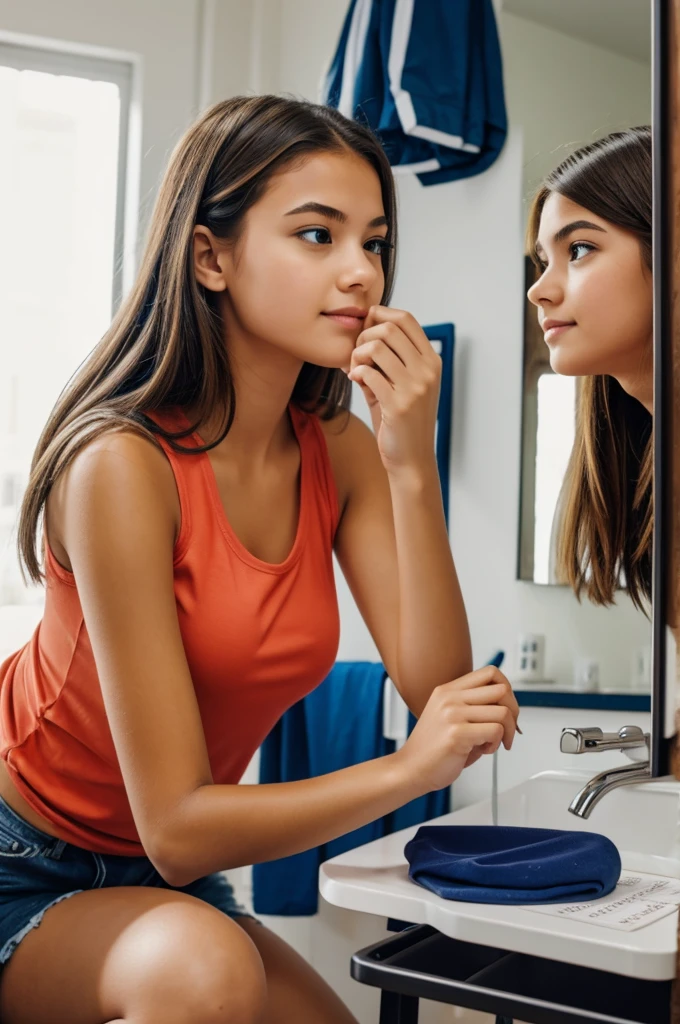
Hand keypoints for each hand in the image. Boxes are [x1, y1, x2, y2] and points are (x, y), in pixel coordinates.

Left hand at [347, 306, 440, 477]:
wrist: (411, 459)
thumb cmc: (401, 420)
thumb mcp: (402, 384)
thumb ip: (388, 357)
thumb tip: (363, 326)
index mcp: (431, 361)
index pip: (406, 319)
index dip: (380, 315)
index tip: (365, 329)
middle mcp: (427, 371)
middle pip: (389, 328)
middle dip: (363, 336)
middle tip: (356, 355)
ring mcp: (415, 388)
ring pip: (376, 347)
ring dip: (357, 355)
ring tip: (355, 370)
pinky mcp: (398, 405)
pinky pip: (368, 373)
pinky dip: (355, 373)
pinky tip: (355, 381)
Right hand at [393, 667, 519, 793]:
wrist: (411, 769)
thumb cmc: (434, 748)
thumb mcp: (450, 716)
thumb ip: (473, 707)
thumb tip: (508, 706)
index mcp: (448, 690)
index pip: (490, 672)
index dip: (507, 689)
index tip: (506, 708)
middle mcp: (450, 697)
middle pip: (502, 689)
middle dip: (513, 712)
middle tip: (506, 729)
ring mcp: (453, 714)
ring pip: (503, 712)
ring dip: (506, 732)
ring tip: (492, 743)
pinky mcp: (457, 733)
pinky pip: (495, 731)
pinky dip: (496, 744)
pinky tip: (483, 750)